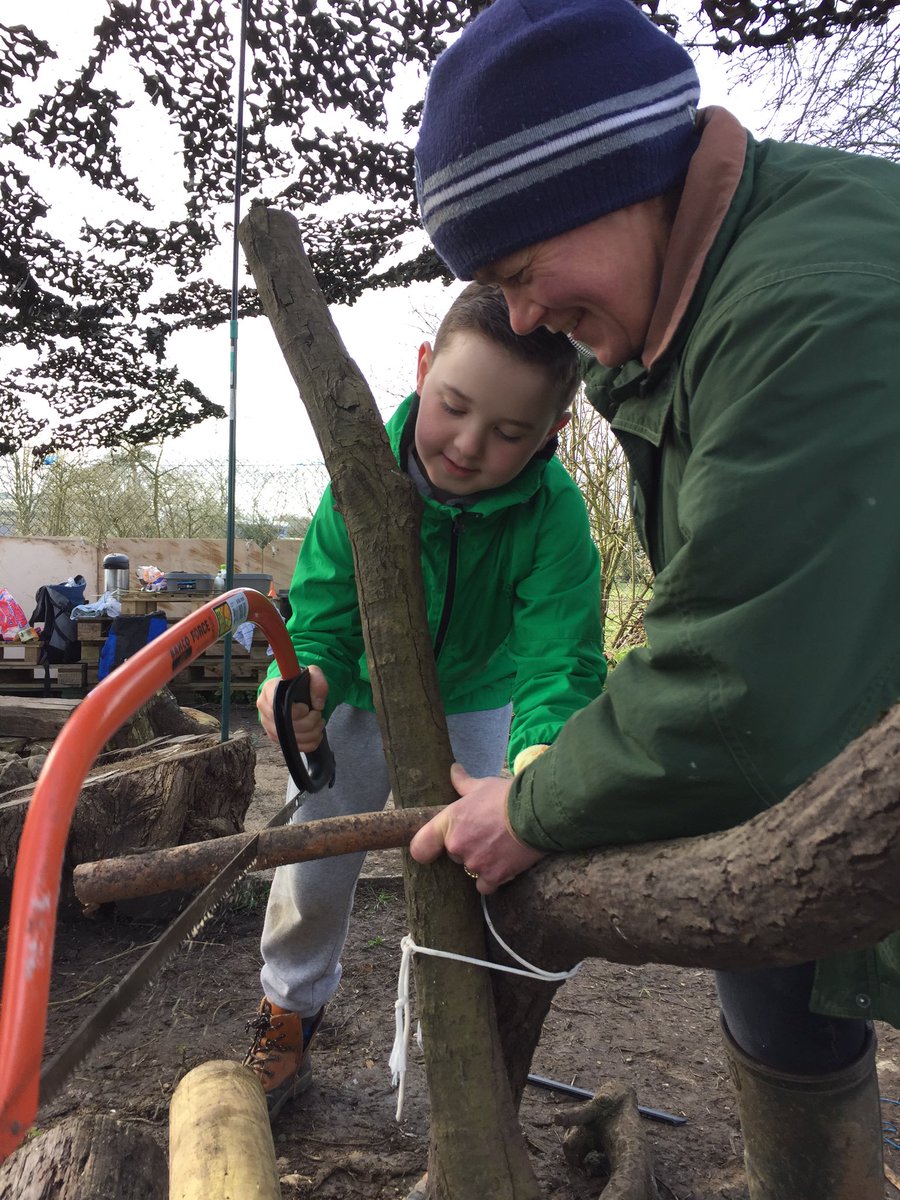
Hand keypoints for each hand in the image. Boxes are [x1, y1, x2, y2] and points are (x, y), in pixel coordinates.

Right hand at [256, 666, 327, 751]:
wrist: (296, 692)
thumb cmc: (300, 683)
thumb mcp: (312, 673)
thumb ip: (318, 683)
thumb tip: (318, 705)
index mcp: (269, 690)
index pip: (279, 707)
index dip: (297, 711)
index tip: (306, 707)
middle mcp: (265, 709)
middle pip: (289, 726)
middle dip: (310, 722)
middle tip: (317, 714)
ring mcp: (269, 725)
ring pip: (293, 739)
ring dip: (312, 733)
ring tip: (318, 722)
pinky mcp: (276, 737)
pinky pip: (296, 747)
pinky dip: (310, 743)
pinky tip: (316, 733)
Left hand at [409, 763, 545, 893]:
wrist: (537, 812)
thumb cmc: (507, 796)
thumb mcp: (483, 785)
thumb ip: (463, 783)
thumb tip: (454, 770)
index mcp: (450, 822)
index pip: (420, 847)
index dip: (425, 850)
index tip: (433, 850)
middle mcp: (457, 846)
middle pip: (454, 855)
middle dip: (467, 848)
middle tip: (485, 835)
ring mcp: (475, 863)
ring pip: (471, 869)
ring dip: (482, 863)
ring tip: (499, 848)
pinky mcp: (494, 876)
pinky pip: (486, 886)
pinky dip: (493, 879)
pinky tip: (504, 865)